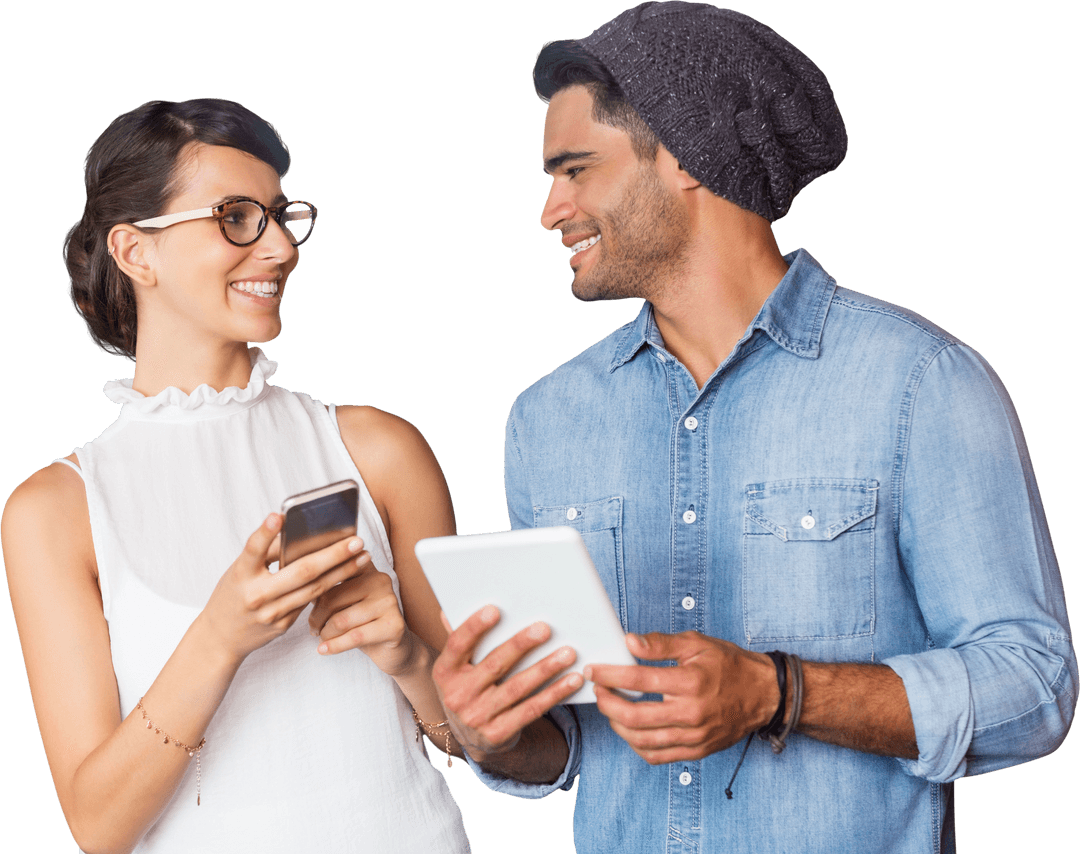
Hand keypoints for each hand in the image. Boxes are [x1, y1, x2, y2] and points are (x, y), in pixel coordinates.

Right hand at [198, 514, 366, 664]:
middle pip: (301, 572)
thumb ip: (265, 553)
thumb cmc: (232, 596)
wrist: (219, 639)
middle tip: (356, 540)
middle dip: (333, 555)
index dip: (265, 532)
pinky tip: (348, 574)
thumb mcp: (239, 571)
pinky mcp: (283, 625)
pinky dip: (331, 586)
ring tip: (362, 556)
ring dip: (342, 571)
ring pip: (314, 589)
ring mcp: (271, 613)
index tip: (279, 515)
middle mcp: (256, 595)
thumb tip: (297, 532)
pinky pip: (310, 602)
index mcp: (239, 575)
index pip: (252, 549)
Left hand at [308, 557, 417, 675]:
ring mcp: (389, 601)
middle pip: (332, 597)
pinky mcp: (393, 625)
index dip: (313, 583)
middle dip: (316, 617)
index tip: (297, 594)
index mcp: (366, 568)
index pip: (333, 570)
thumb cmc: (362, 622)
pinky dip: (334, 646)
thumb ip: (325, 589)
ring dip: (325, 634)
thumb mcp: (344, 602)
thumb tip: (295, 583)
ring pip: (341, 620)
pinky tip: (323, 650)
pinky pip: (355, 636)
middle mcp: (380, 580)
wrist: (393, 648)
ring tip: (323, 638)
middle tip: (313, 628)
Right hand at [432, 605, 582, 762]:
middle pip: (494, 665)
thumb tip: (448, 612)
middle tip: (544, 628)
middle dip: (521, 645)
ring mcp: (477, 717)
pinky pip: (531, 710)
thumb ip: (459, 641)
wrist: (469, 738)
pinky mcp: (498, 734)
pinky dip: (554, 693)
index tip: (494, 609)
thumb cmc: (467, 688)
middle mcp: (457, 696)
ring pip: (517, 687)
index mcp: (445, 672)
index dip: (474, 627)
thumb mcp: (456, 668)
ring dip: (545, 668)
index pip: (457, 645)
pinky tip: (572, 680)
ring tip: (567, 653)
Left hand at [586, 631, 776, 764]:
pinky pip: (657, 756)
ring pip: (642, 740)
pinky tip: (629, 729)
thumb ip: (661, 643)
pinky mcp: (697, 751)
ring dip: (617, 725)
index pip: (639, 679)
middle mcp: (692, 712)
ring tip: (610, 708)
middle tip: (597, 691)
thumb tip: (629, 642)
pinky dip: (636, 745)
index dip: (610, 674)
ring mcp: (694, 736)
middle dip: (607, 703)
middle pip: (635, 715)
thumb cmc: (729, 666)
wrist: (763, 695)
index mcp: (690, 682)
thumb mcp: (696, 644)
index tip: (594, 671)